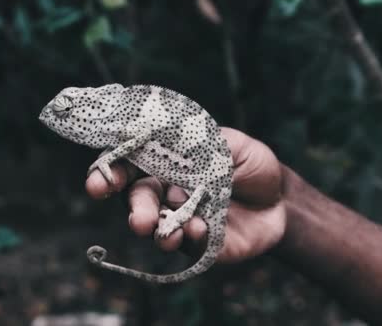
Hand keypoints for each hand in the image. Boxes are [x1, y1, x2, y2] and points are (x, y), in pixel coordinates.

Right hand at [85, 127, 285, 261]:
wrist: (282, 200)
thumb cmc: (251, 165)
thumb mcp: (230, 143)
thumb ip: (197, 141)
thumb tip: (162, 136)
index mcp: (167, 164)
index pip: (130, 166)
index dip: (110, 173)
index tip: (100, 183)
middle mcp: (167, 193)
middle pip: (138, 200)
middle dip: (135, 209)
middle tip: (139, 220)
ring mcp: (181, 220)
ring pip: (158, 227)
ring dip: (158, 232)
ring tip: (168, 234)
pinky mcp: (200, 245)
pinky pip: (186, 245)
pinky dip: (188, 238)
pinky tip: (198, 230)